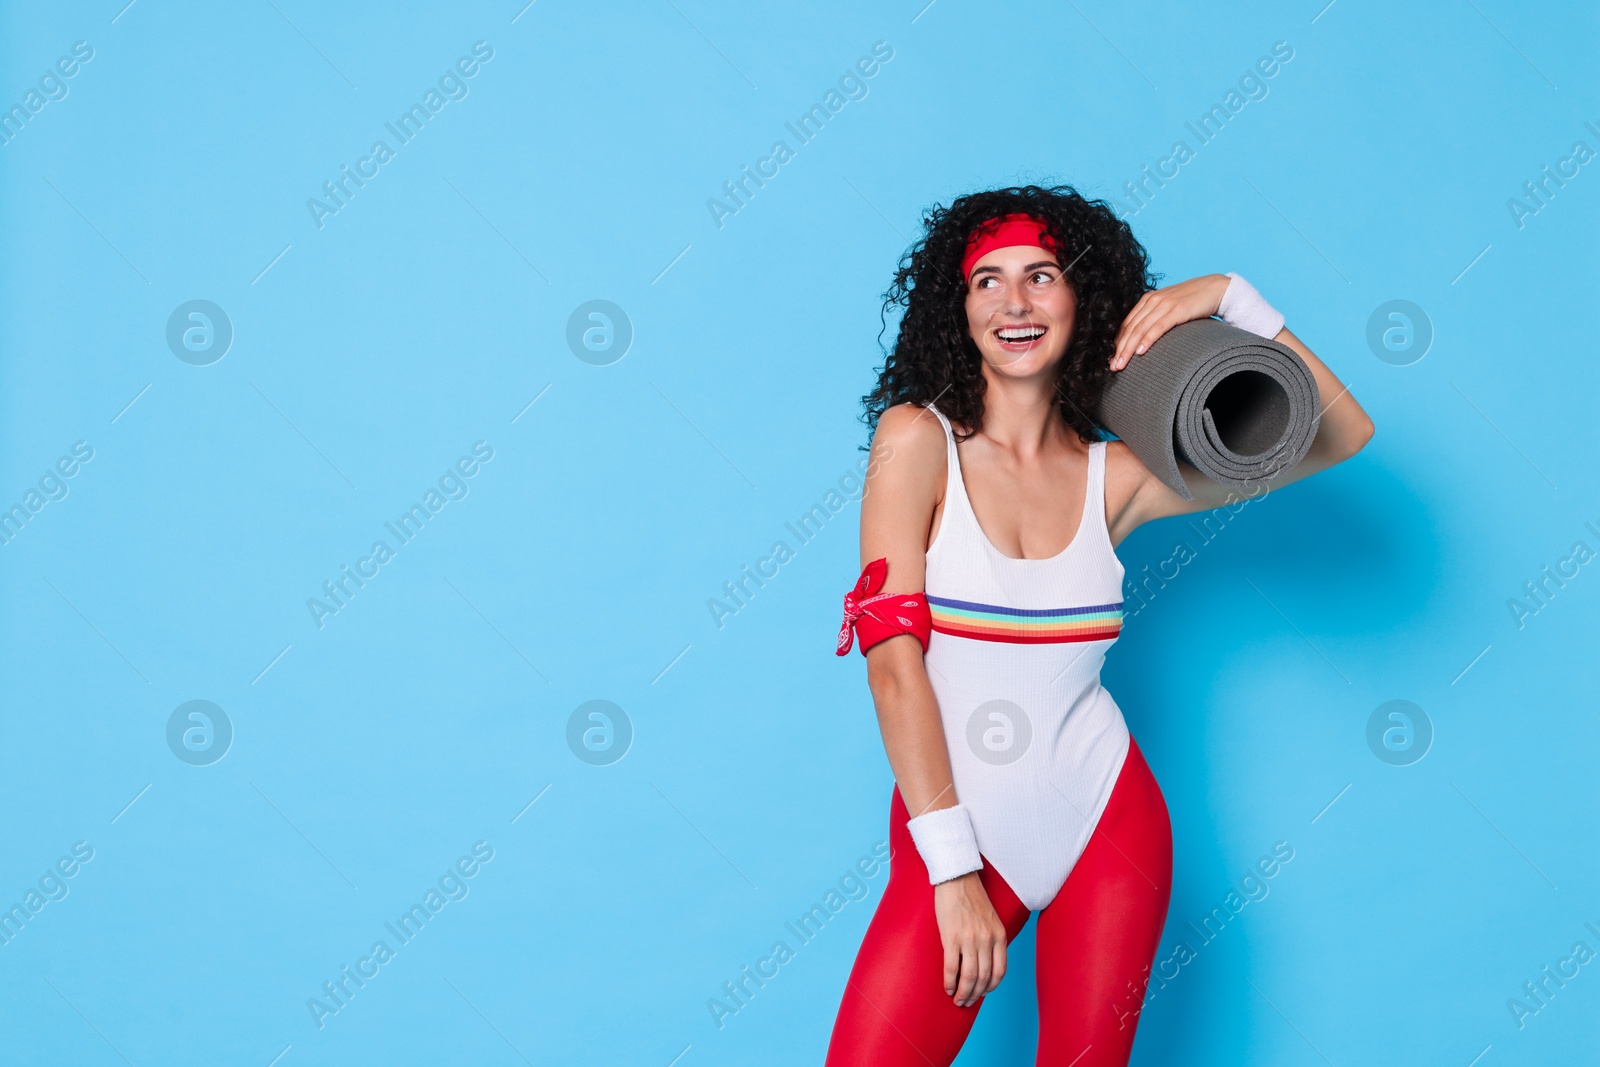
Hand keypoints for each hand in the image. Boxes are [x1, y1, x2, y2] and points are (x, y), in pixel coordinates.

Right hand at [933, 870, 1006, 1007]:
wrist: (956, 879)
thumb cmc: (972, 898)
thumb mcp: (991, 919)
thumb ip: (992, 939)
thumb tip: (984, 963)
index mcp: (999, 936)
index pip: (1000, 971)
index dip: (991, 987)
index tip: (983, 993)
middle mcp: (987, 940)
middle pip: (984, 978)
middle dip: (975, 995)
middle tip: (967, 1002)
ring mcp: (969, 939)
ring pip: (969, 977)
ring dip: (963, 993)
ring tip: (957, 999)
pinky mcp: (951, 937)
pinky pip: (951, 967)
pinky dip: (950, 982)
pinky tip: (948, 987)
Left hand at [1110, 273, 1229, 370]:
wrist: (1216, 288)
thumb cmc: (1192, 302)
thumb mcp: (1169, 308)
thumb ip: (1156, 318)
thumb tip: (1144, 340)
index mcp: (1147, 300)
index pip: (1127, 324)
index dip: (1117, 342)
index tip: (1111, 359)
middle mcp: (1152, 301)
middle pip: (1130, 328)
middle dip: (1119, 349)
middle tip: (1112, 366)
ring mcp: (1164, 304)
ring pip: (1140, 329)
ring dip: (1128, 349)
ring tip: (1120, 364)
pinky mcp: (1177, 310)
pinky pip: (1158, 327)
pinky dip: (1147, 340)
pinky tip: (1140, 352)